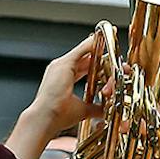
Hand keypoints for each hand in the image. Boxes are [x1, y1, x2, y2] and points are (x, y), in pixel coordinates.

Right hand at [5, 36, 101, 158]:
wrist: (45, 118)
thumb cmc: (56, 117)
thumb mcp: (82, 111)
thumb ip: (94, 108)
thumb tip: (104, 110)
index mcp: (62, 79)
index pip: (82, 68)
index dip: (95, 64)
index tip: (107, 64)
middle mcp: (60, 69)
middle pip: (84, 58)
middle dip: (99, 56)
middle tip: (113, 55)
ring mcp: (60, 65)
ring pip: (84, 52)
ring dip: (97, 47)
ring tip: (110, 40)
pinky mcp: (64, 64)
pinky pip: (81, 49)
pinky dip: (92, 44)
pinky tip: (102, 40)